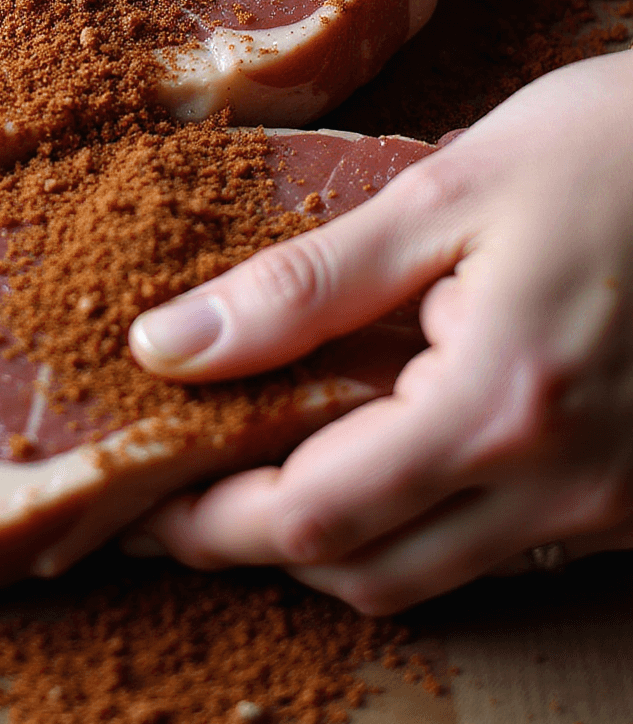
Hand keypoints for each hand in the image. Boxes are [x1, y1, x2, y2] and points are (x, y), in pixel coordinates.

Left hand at [128, 52, 632, 611]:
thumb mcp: (448, 194)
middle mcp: (561, 486)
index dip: (210, 526)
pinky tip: (382, 449)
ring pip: (438, 575)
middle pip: (369, 576)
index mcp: (499, 407)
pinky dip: (423, 521)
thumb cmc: (618, 147)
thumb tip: (168, 345)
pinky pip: (504, 547)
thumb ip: (304, 285)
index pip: (315, 518)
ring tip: (266, 469)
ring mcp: (610, 505)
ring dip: (342, 542)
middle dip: (260, 549)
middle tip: (183, 493)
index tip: (139, 506)